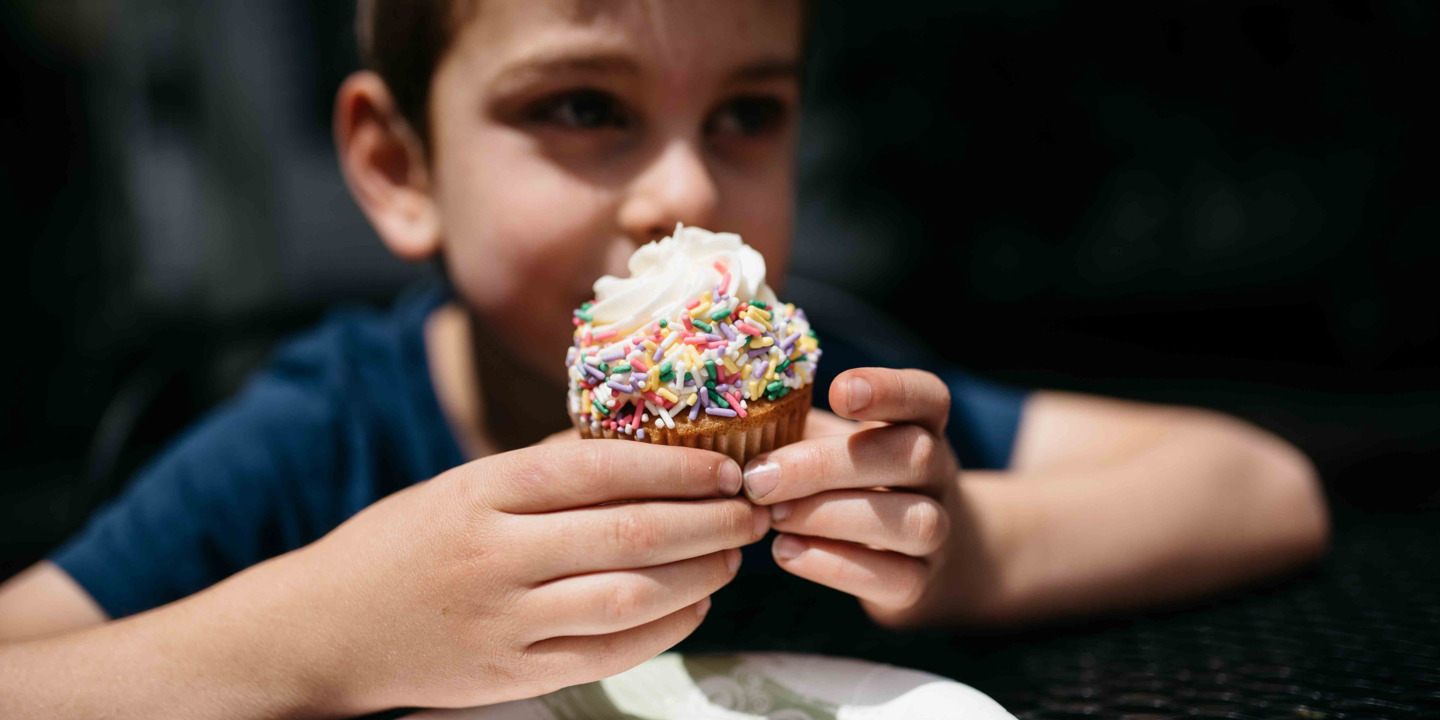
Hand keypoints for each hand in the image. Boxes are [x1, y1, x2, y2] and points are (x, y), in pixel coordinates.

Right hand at [281, 441, 768, 711]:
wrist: (323, 630)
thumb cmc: (402, 544)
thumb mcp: (460, 486)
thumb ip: (543, 469)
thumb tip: (638, 442)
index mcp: (482, 490)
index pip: (601, 467)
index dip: (677, 466)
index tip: (727, 464)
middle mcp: (494, 554)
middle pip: (631, 532)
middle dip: (711, 520)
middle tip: (755, 509)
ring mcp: (503, 621)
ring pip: (630, 596)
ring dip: (699, 575)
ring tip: (732, 555)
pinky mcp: (509, 675)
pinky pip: (608, 653)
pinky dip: (664, 630)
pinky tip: (692, 607)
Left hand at [743, 368, 961, 627]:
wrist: (902, 553)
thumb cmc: (849, 479)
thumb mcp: (831, 442)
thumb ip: (799, 428)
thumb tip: (734, 420)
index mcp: (921, 424)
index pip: (926, 395)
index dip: (888, 389)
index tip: (839, 391)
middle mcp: (940, 473)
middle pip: (911, 456)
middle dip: (827, 466)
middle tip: (760, 479)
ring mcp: (940, 531)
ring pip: (913, 521)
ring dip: (832, 517)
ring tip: (773, 518)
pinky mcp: (922, 582)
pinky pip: (896, 578)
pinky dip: (835, 566)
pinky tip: (787, 551)